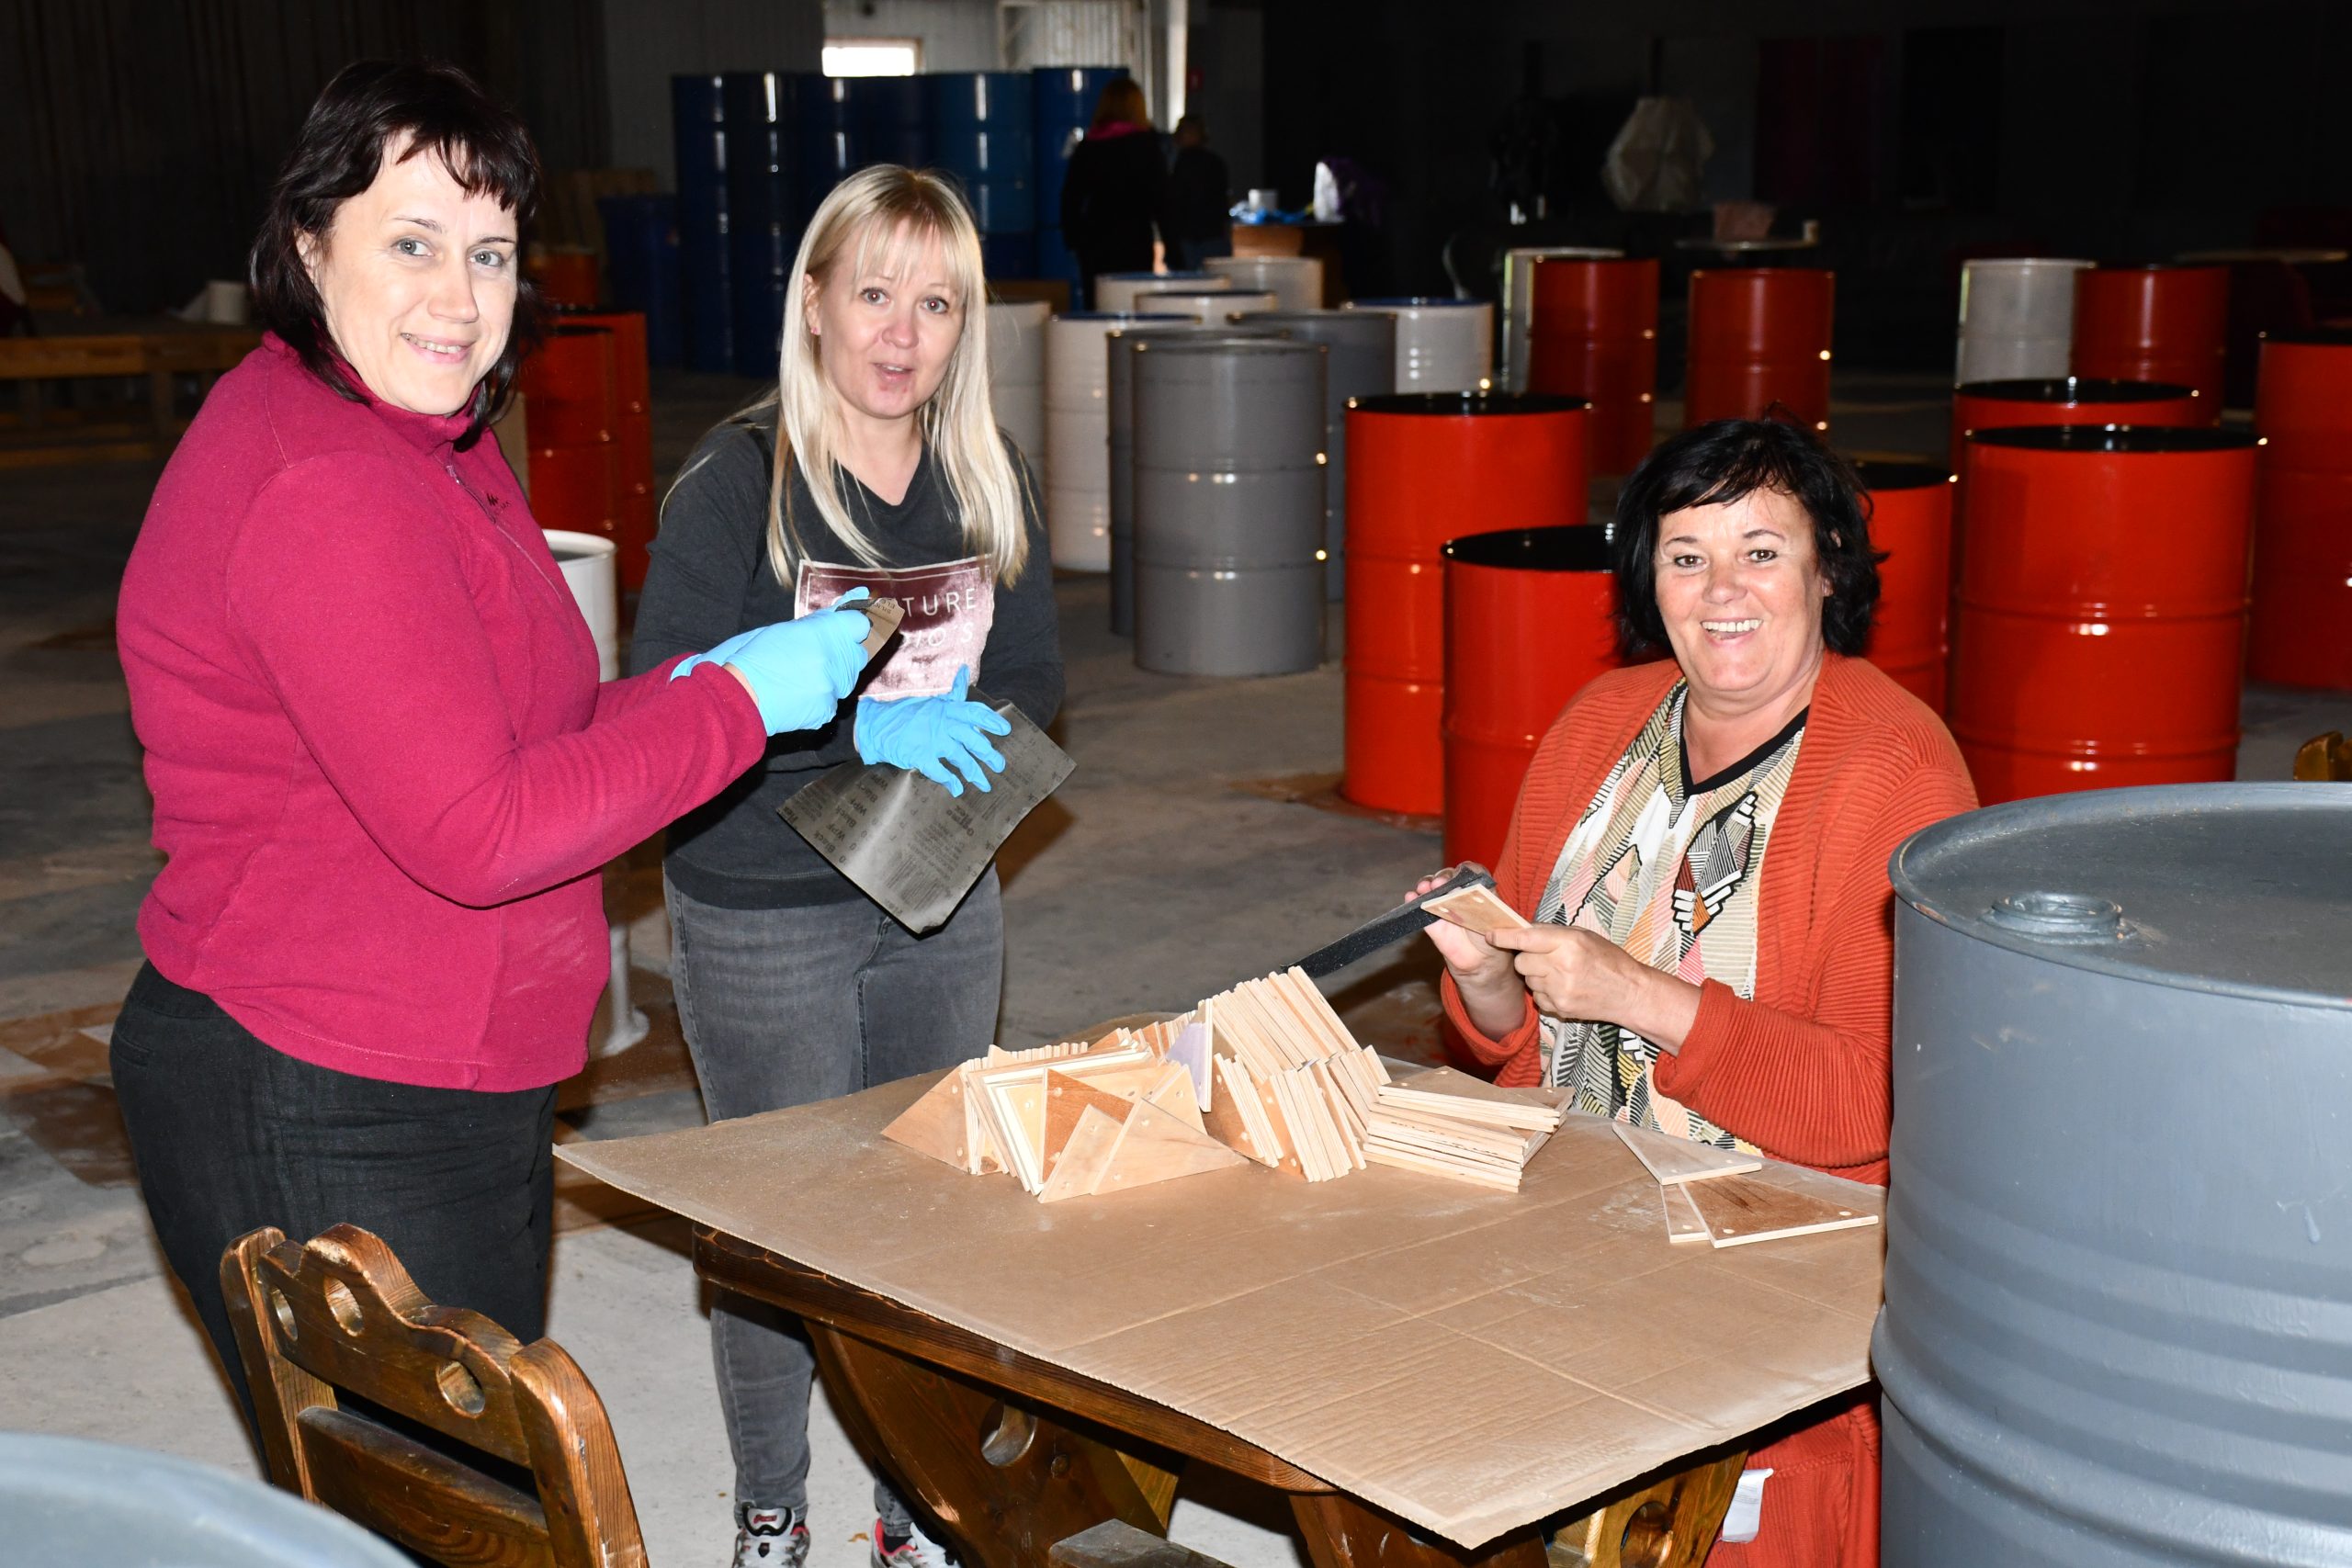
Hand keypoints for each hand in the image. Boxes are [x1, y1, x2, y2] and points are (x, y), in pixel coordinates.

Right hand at [681, 589, 874, 735]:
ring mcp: (832, 688)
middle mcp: (833, 660)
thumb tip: (852, 600)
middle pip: (857, 654)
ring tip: (802, 676)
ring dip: (833, 675)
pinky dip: (821, 696)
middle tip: (817, 655)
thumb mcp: (785, 629)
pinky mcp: (827, 710)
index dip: (852, 626)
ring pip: (848, 678)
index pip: (860, 625)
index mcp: (822, 633)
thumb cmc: (756, 658)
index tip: (844, 629)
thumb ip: (820, 621)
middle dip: (843, 653)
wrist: (740, 697)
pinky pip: (833, 699)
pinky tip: (799, 693)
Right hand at [854, 666, 1011, 796]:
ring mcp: (930, 739)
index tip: (1005, 730)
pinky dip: (949, 781)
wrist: (874, 725)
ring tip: (983, 784)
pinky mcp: (918, 755)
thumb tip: (964, 672)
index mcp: (945, 709)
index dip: (990, 720)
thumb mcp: (930, 701)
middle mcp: (941, 722)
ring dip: (973, 771)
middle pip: (971, 737)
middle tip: (1000, 765)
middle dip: (988, 753)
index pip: (973, 711)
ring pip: (959, 756)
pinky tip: (957, 789)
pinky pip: (938, 770)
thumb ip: (952, 694)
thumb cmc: (905, 713)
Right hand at [1409, 865, 1513, 983]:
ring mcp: (1443, 905)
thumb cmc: (1492, 935)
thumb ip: (1482, 903)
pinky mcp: (1431, 921)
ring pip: (1431, 889)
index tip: (1459, 873)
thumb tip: (1464, 891)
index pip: (1469, 872)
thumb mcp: (1495, 916)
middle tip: (1440, 883)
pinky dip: (1413, 900)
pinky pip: (1420, 908)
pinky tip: (1410, 897)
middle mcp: (1458, 893)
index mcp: (1477, 889)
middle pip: (1447, 877)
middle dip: (1442, 877)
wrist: (1482, 961)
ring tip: (1424, 888)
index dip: (1463, 870)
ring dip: (1426, 884)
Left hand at [1486, 925, 1660, 1035]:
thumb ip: (1553, 934)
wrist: (1629, 993)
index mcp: (1569, 943)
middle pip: (1521, 961)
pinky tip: (1563, 988)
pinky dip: (1544, 991)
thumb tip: (1523, 930)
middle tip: (1545, 957)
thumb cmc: (1608, 959)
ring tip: (1560, 973)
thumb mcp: (1584, 936)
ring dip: (1536, 974)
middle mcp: (1562, 966)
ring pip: (1528, 979)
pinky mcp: (1559, 1008)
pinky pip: (1537, 996)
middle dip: (1527, 958)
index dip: (1505, 936)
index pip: (1526, 938)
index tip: (1490, 934)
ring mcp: (1559, 990)